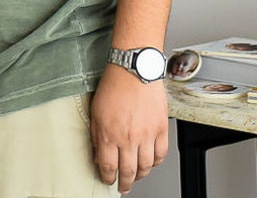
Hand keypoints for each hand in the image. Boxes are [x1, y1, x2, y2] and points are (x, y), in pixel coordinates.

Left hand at [89, 65, 168, 193]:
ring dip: (141, 176)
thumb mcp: (95, 112)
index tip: (108, 180)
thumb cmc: (114, 86)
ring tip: (137, 177)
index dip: (108, 178)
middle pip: (128, 171)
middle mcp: (128, 138)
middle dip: (125, 183)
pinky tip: (151, 162)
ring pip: (146, 167)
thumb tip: (98, 155)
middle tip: (124, 186)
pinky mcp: (160, 129)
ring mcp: (146, 135)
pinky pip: (160, 154)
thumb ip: (96, 137)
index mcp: (109, 134)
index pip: (108, 166)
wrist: (134, 70)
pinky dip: (156, 162)